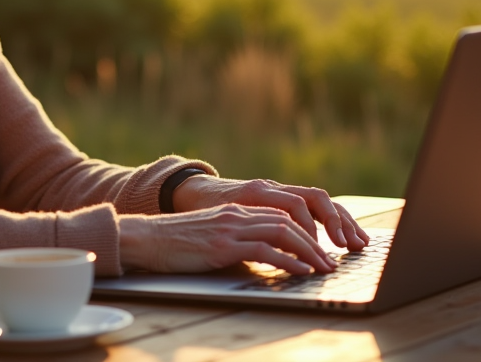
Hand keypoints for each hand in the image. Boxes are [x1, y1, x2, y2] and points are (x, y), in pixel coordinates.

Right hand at [118, 205, 338, 274]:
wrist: (148, 238)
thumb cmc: (179, 243)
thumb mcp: (216, 237)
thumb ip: (241, 241)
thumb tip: (267, 258)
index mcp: (238, 211)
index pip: (284, 215)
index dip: (308, 232)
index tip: (323, 250)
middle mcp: (239, 214)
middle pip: (289, 221)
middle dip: (316, 242)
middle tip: (331, 262)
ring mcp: (231, 228)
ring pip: (282, 232)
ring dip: (308, 251)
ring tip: (323, 268)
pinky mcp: (223, 245)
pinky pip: (264, 250)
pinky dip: (287, 260)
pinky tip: (300, 270)